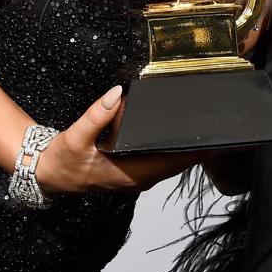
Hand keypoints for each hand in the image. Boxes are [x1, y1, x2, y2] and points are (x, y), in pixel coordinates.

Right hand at [34, 85, 201, 192]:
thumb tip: (117, 93)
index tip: (217, 140)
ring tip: (210, 130)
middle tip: (223, 129)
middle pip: (178, 163)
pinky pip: (161, 162)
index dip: (195, 152)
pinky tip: (181, 136)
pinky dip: (175, 151)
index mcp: (130, 173)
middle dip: (199, 149)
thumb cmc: (62, 159)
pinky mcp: (133, 172)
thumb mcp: (74, 136)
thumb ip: (95, 115)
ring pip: (171, 164)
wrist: (48, 175)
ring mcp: (136, 177)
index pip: (172, 162)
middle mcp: (138, 179)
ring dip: (189, 150)